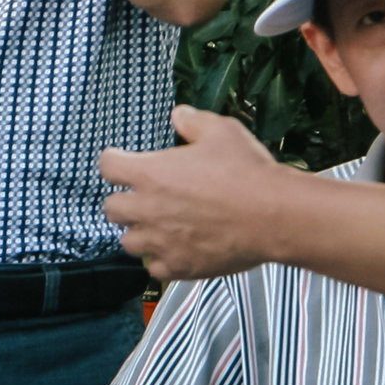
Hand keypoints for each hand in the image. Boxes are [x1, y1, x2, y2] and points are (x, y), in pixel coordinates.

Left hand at [99, 106, 292, 279]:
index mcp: (150, 173)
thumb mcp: (221, 131)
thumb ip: (192, 121)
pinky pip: (154, 269)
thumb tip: (179, 115)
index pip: (107, 166)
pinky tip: (176, 249)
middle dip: (123, 201)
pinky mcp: (180, 266)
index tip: (123, 161)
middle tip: (143, 197)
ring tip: (159, 226)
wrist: (276, 216)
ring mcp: (161, 241)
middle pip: (111, 208)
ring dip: (140, 232)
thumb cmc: (248, 172)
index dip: (115, 161)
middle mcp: (148, 208)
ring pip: (129, 241)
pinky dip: (161, 260)